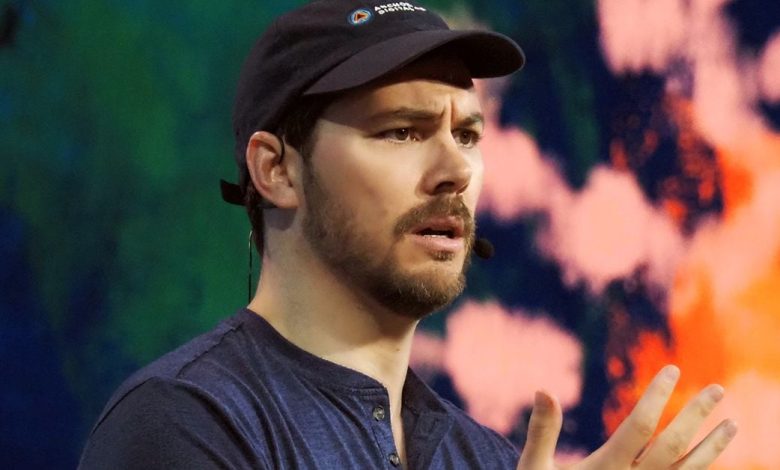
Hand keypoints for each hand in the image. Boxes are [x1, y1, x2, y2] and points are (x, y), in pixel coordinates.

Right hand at [517, 365, 737, 468]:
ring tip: (732, 425)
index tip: (671, 371)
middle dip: (696, 415)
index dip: (657, 396)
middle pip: (673, 446)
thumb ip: (542, 430)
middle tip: (717, 390)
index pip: (640, 426)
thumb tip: (543, 388)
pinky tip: (709, 458)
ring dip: (712, 448)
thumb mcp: (534, 468)